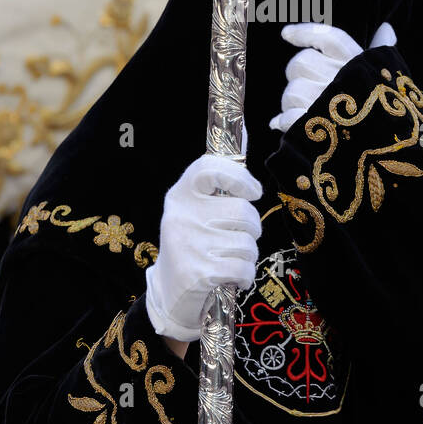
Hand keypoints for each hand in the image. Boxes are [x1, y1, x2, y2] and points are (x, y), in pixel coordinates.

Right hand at [145, 153, 262, 342]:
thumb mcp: (197, 210)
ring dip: (247, 256)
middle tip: (237, 238)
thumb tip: (243, 128)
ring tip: (228, 259)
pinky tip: (231, 278)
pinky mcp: (198, 273)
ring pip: (247, 242)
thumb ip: (220, 181)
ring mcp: (189, 244)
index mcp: (181, 194)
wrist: (170, 295)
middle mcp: (182, 215)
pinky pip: (243, 267)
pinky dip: (245, 275)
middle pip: (242, 211)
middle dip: (251, 228)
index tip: (253, 191)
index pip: (210, 168)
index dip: (239, 176)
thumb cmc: (193, 244)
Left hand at [269, 21, 396, 133]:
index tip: (285, 34)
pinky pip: (286, 117)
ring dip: (291, 103)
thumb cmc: (393, 113)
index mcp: (360, 63)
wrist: (397, 150)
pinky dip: (282, 121)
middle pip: (302, 62)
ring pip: (292, 90)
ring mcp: (327, 103)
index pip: (328, 37)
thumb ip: (381, 51)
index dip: (305, 33)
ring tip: (306, 114)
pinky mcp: (315, 126)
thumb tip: (386, 28)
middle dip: (298, 75)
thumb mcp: (390, 78)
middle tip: (306, 89)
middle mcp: (342, 78)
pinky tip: (280, 124)